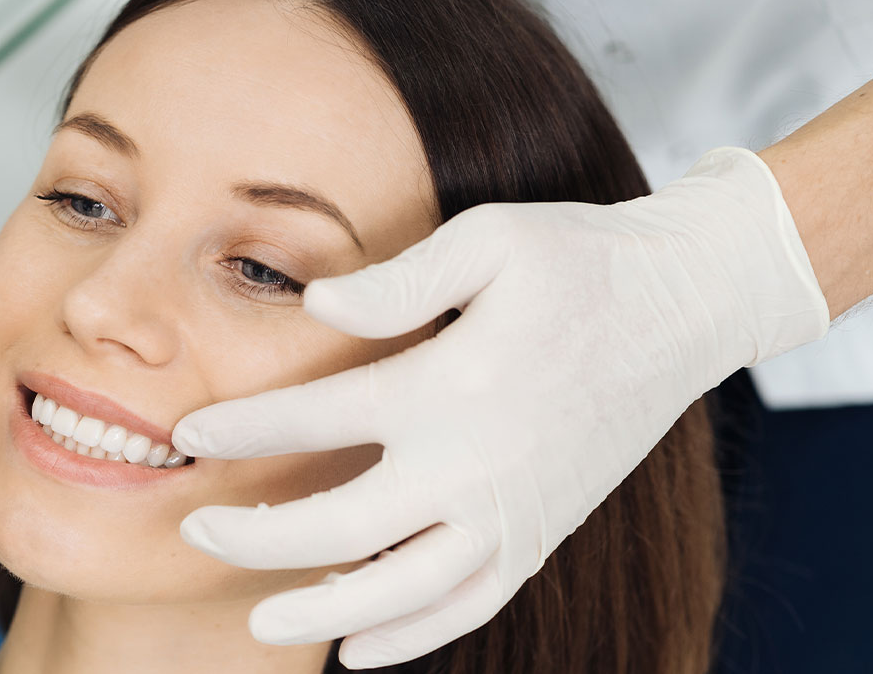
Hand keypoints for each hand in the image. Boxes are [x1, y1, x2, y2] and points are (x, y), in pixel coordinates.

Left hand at [170, 147, 829, 667]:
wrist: (686, 302)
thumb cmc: (579, 259)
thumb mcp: (492, 238)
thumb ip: (400, 278)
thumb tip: (314, 301)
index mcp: (453, 385)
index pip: (318, 419)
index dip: (243, 429)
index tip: (186, 433)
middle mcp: (479, 464)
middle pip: (342, 526)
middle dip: (256, 536)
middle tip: (195, 528)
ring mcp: (514, 512)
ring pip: (402, 590)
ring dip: (322, 611)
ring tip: (258, 620)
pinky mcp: (542, 536)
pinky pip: (470, 606)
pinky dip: (411, 635)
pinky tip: (357, 648)